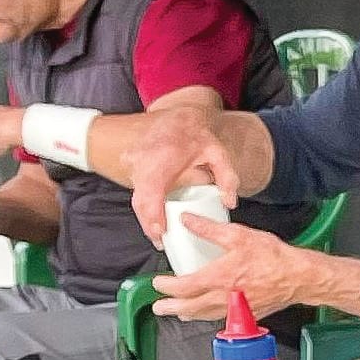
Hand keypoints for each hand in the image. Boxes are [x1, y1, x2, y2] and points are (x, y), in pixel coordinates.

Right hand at [127, 105, 238, 245]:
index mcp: (161, 161)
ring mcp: (132, 163)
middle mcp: (141, 163)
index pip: (150, 195)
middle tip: (161, 242)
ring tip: (158, 233)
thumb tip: (230, 202)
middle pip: (139, 202)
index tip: (160, 234)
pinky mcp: (130, 164)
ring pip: (136, 197)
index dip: (152, 217)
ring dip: (146, 216)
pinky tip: (154, 216)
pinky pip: (136, 189)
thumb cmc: (196, 135)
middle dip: (149, 225)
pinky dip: (144, 203)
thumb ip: (227, 177)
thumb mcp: (218, 153)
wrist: (176, 116)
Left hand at [150, 214, 304, 320]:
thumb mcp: (238, 235)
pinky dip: (207, 316)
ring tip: (179, 312)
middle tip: (159, 306)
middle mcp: (222, 298)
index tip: (158, 283)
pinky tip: (208, 312)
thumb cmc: (273, 257)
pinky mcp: (246, 315)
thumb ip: (209, 229)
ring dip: (187, 314)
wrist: (298, 277)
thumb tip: (187, 220)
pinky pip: (219, 318)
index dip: (166, 286)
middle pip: (188, 308)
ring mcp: (234, 309)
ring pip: (203, 316)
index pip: (182, 287)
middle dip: (170, 307)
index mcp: (218, 278)